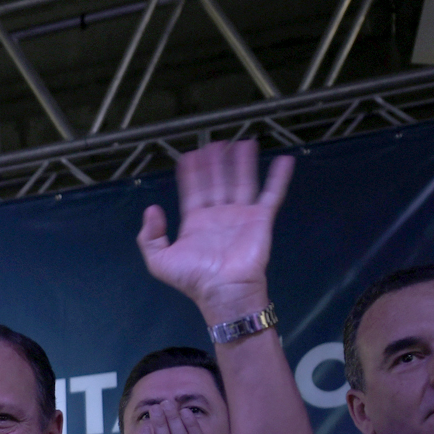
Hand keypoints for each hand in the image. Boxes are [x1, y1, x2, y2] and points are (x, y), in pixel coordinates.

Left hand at [137, 141, 292, 322]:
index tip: (190, 155)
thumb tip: (152, 209)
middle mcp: (218, 215)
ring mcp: (241, 215)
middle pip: (217, 181)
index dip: (191, 173)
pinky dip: (278, 178)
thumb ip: (150, 237)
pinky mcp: (261, 219)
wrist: (223, 291)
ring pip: (241, 182)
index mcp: (196, 222)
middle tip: (216, 142)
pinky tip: (283, 161)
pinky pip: (271, 195)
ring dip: (242, 163)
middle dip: (216, 162)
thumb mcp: (159, 261)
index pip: (193, 191)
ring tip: (242, 142)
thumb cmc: (192, 278)